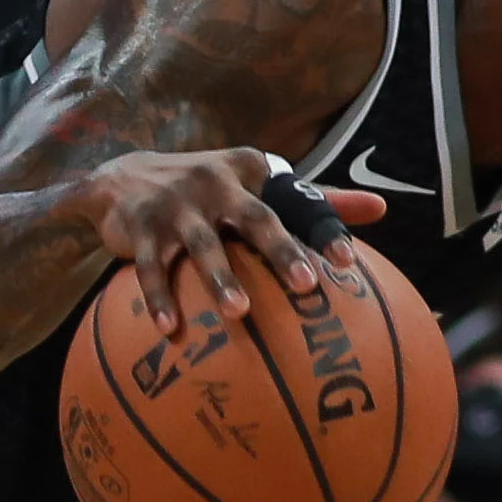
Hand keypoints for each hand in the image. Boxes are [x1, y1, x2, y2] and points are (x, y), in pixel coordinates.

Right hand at [77, 152, 383, 324]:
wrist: (120, 179)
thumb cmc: (206, 190)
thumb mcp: (255, 183)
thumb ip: (314, 198)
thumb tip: (381, 207)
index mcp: (249, 172)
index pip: (294, 200)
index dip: (323, 228)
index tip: (348, 261)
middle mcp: (214, 182)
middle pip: (255, 218)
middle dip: (280, 251)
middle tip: (306, 285)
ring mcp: (176, 205)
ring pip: (202, 245)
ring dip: (220, 279)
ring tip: (239, 312)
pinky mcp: (141, 228)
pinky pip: (153, 267)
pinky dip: (159, 298)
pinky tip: (170, 329)